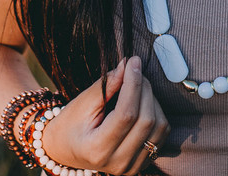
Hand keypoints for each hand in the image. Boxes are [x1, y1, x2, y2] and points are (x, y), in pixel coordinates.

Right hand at [43, 56, 169, 174]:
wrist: (65, 150)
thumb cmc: (70, 126)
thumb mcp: (81, 104)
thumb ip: (106, 86)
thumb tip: (127, 66)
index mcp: (98, 149)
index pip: (127, 114)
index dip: (134, 84)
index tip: (133, 62)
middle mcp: (118, 162)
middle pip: (146, 120)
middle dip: (144, 88)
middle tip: (134, 71)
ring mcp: (132, 166)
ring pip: (159, 126)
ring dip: (152, 100)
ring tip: (137, 87)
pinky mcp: (142, 164)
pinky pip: (161, 134)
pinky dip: (157, 113)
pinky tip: (142, 103)